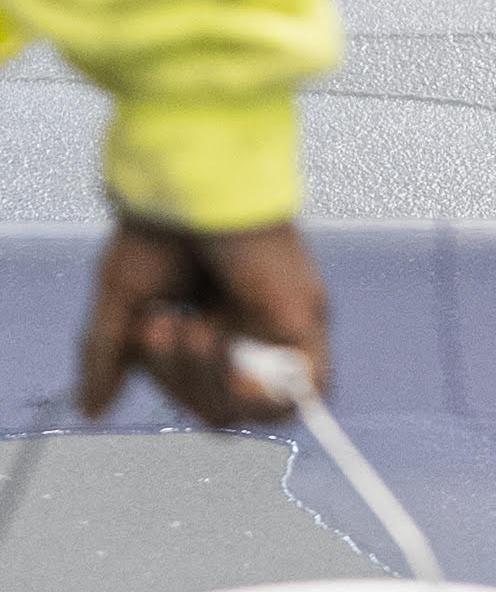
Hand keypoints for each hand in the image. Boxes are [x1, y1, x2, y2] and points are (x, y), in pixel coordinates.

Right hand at [78, 217, 331, 427]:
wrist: (189, 182)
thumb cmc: (163, 224)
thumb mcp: (124, 300)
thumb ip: (107, 357)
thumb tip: (91, 409)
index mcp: (220, 320)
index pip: (201, 392)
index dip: (170, 381)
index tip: (143, 332)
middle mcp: (257, 325)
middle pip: (224, 405)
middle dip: (180, 380)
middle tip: (163, 326)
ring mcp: (283, 322)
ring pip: (260, 404)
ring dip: (212, 385)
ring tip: (192, 329)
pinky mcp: (306, 314)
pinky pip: (308, 384)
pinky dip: (268, 396)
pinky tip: (234, 369)